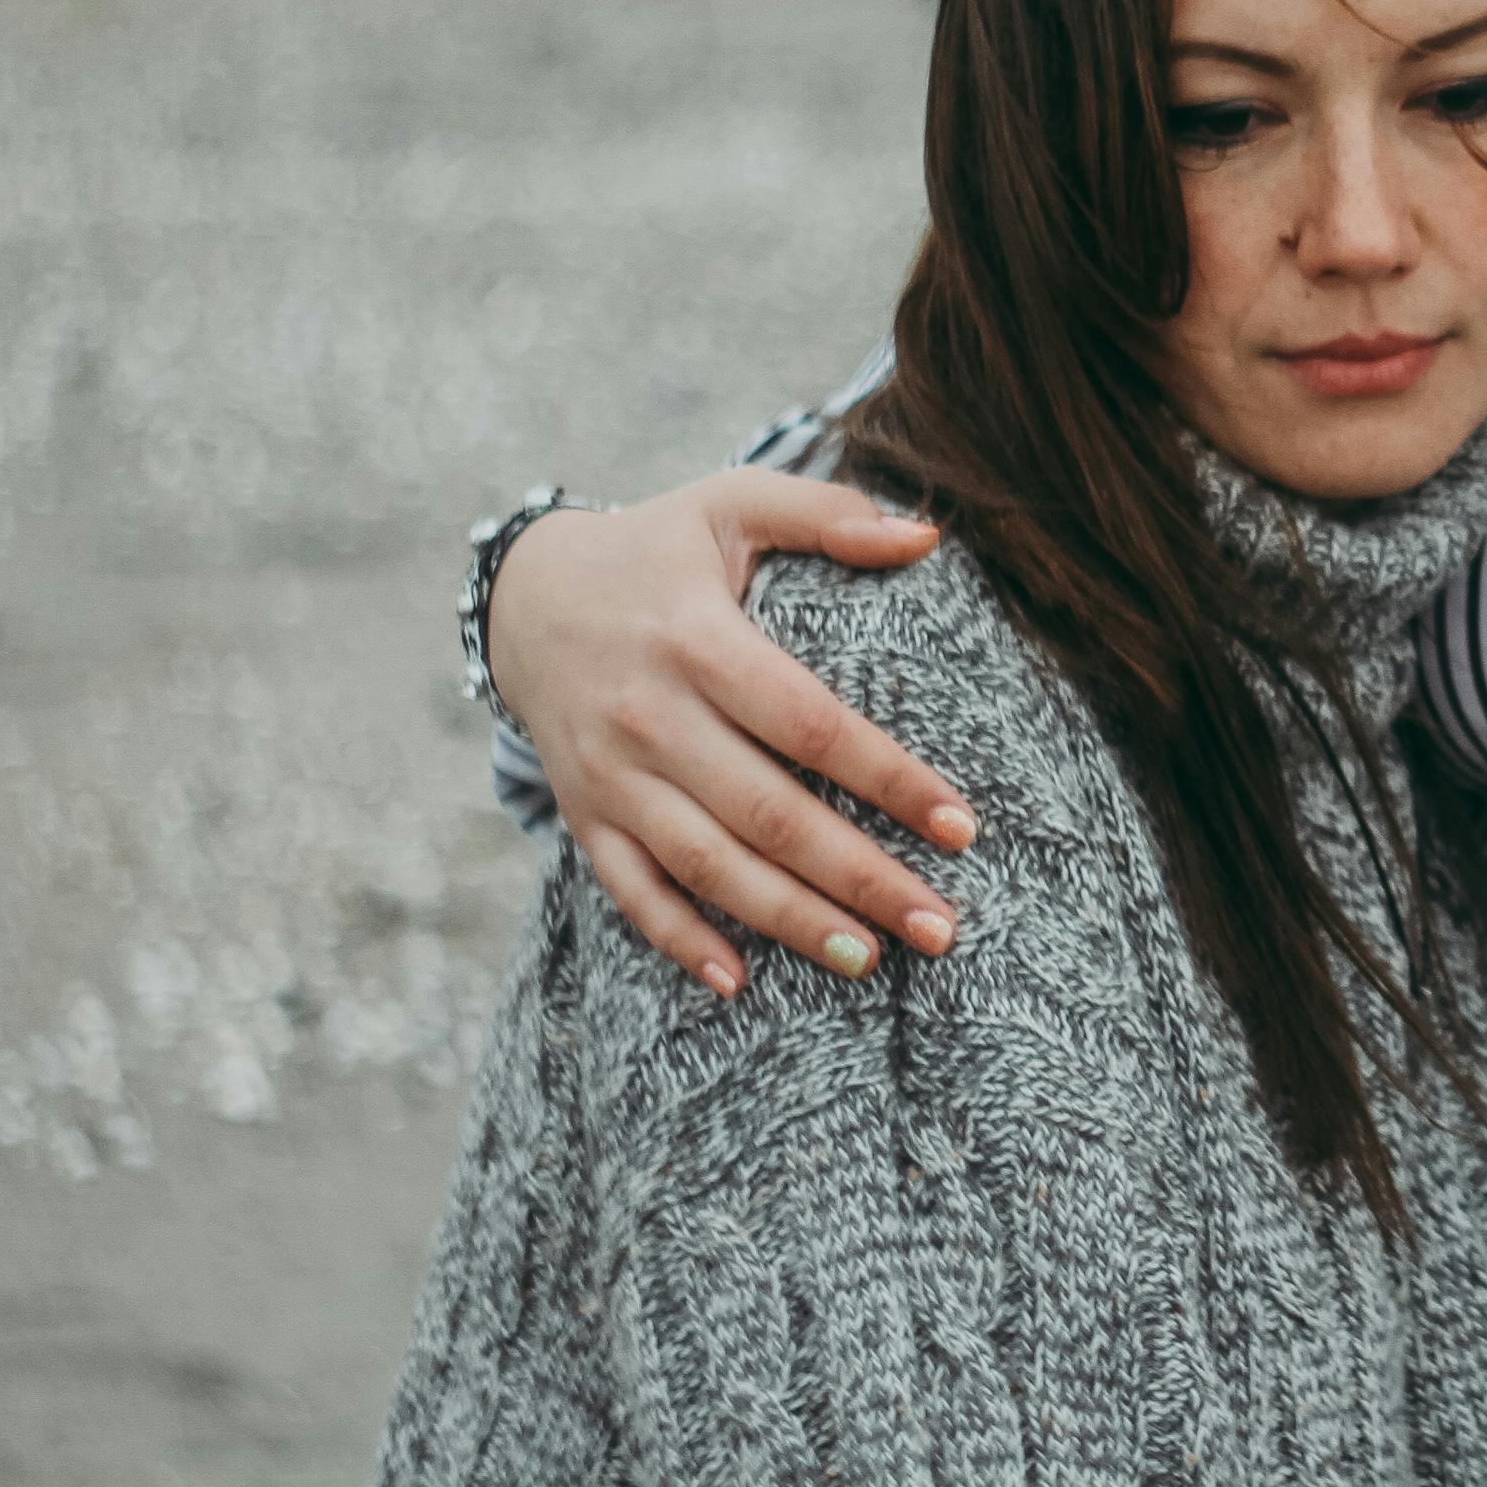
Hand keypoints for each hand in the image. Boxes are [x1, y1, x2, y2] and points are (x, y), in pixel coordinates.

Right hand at [489, 468, 960, 995]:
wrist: (524, 594)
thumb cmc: (657, 547)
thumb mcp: (732, 503)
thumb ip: (829, 514)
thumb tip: (927, 535)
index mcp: (698, 640)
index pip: (810, 724)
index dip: (889, 778)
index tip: (962, 825)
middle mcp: (650, 718)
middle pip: (768, 813)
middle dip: (859, 875)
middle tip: (940, 925)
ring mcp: (611, 775)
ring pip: (707, 864)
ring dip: (788, 921)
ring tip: (869, 958)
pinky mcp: (584, 814)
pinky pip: (630, 890)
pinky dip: (679, 940)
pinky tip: (739, 983)